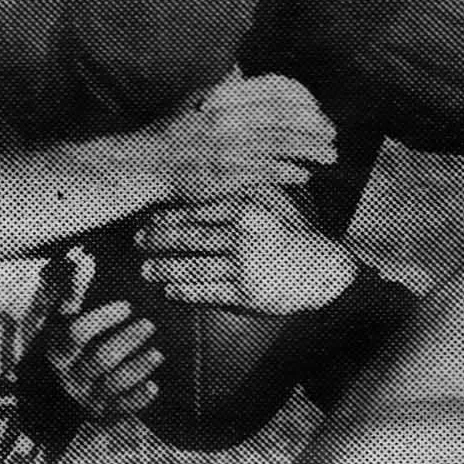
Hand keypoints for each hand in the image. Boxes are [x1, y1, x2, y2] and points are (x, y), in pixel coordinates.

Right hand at [31, 248, 165, 415]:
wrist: (61, 394)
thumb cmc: (71, 345)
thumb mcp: (64, 318)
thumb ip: (73, 290)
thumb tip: (83, 257)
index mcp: (58, 348)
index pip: (78, 332)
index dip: (104, 318)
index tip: (128, 306)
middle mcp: (69, 374)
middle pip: (100, 358)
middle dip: (127, 340)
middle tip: (150, 324)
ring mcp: (86, 396)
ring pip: (113, 383)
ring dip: (137, 367)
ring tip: (158, 352)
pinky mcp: (102, 413)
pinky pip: (121, 409)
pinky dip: (137, 399)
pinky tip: (154, 386)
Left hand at [138, 187, 357, 313]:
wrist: (326, 272)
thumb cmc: (295, 233)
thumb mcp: (275, 201)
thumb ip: (245, 187)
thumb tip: (210, 168)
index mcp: (246, 209)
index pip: (195, 210)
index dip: (166, 213)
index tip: (146, 215)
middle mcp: (241, 236)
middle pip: (186, 237)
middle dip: (156, 240)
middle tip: (136, 240)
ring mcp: (243, 267)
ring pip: (190, 267)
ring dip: (163, 269)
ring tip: (146, 270)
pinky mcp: (245, 295)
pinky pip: (204, 293)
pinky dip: (182, 292)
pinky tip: (168, 292)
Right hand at [145, 74, 336, 204]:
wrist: (147, 163)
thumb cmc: (173, 130)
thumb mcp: (195, 96)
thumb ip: (223, 84)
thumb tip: (240, 66)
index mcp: (223, 96)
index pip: (277, 90)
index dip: (304, 100)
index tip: (316, 110)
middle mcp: (227, 119)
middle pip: (286, 118)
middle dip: (315, 126)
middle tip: (331, 135)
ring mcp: (227, 148)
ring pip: (282, 145)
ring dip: (312, 150)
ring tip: (328, 156)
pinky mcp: (226, 175)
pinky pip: (268, 172)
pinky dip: (290, 173)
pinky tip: (302, 175)